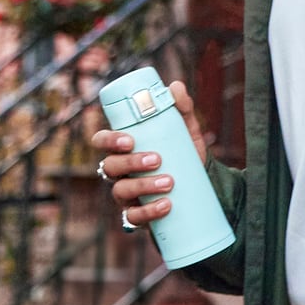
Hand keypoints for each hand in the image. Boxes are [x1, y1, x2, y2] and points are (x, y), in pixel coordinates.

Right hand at [90, 81, 208, 229]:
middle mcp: (119, 172)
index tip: (129, 140)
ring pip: (121, 192)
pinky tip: (166, 206)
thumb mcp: (186, 131)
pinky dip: (149, 212)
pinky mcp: (138, 215)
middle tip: (157, 160)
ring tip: (170, 182)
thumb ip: (181, 109)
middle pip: (110, 166)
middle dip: (131, 163)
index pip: (101, 141)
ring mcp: (126, 195)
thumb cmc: (185, 155)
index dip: (108, 140)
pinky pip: (133, 218)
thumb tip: (175, 86)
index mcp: (123, 148)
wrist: (203, 187)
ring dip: (143, 186)